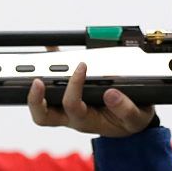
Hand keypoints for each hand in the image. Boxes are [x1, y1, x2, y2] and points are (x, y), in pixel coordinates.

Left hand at [27, 63, 156, 136]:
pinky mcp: (67, 94)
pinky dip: (49, 65)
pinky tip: (50, 49)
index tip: (82, 67)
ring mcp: (66, 106)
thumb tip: (110, 94)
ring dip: (36, 85)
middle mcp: (71, 116)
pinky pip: (53, 82)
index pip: (72, 106)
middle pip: (44, 115)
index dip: (73, 87)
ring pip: (42, 102)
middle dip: (36, 99)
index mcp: (86, 122)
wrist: (129, 119)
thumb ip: (126, 109)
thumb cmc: (128, 120)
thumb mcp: (135, 118)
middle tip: (37, 80)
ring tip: (40, 59)